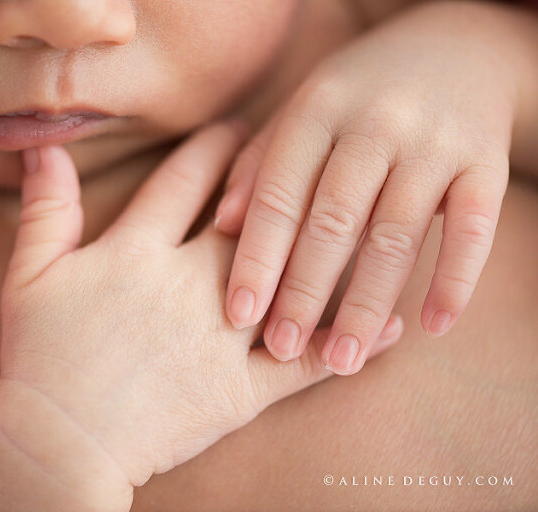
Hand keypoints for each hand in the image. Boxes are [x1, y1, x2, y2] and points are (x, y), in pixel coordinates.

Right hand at [0, 121, 402, 509]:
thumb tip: (43, 149)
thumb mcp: (29, 275)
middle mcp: (189, 282)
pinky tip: (388, 325)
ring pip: (291, 280)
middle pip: (252, 218)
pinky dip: (349, 343)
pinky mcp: (242, 387)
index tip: (239, 126)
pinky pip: (305, 361)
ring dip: (333, 249)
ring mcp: (222, 335)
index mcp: (138, 250)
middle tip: (314, 154)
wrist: (62, 438)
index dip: (216, 147)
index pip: (187, 181)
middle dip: (281, 181)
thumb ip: (45, 208)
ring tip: (369, 220)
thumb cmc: (40, 357)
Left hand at [214, 3, 511, 374]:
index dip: (256, 259)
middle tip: (280, 347)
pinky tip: (431, 327)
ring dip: (366, 304)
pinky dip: (454, 280)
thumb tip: (220, 224)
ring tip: (342, 359)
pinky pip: (473, 228)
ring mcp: (433, 143)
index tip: (238, 314)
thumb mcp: (302, 112)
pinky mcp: (485, 161)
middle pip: (333, 221)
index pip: (279, 196)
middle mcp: (373, 125)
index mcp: (316, 111)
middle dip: (304, 292)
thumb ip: (259, 165)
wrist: (456, 46)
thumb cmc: (358, 93)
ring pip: (396, 235)